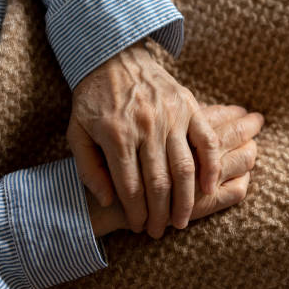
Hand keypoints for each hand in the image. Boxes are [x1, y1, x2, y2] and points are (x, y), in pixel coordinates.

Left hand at [67, 41, 220, 237]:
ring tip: (182, 220)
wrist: (114, 57)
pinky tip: (210, 188)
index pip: (130, 187)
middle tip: (160, 231)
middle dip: (160, 215)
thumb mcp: (76, 132)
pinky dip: (212, 166)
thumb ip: (88, 168)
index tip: (140, 227)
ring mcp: (171, 116)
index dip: (136, 213)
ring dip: (186, 200)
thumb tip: (108, 200)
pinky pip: (206, 141)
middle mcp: (145, 127)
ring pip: (185, 168)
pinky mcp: (189, 106)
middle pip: (159, 184)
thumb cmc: (93, 99)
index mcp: (116, 136)